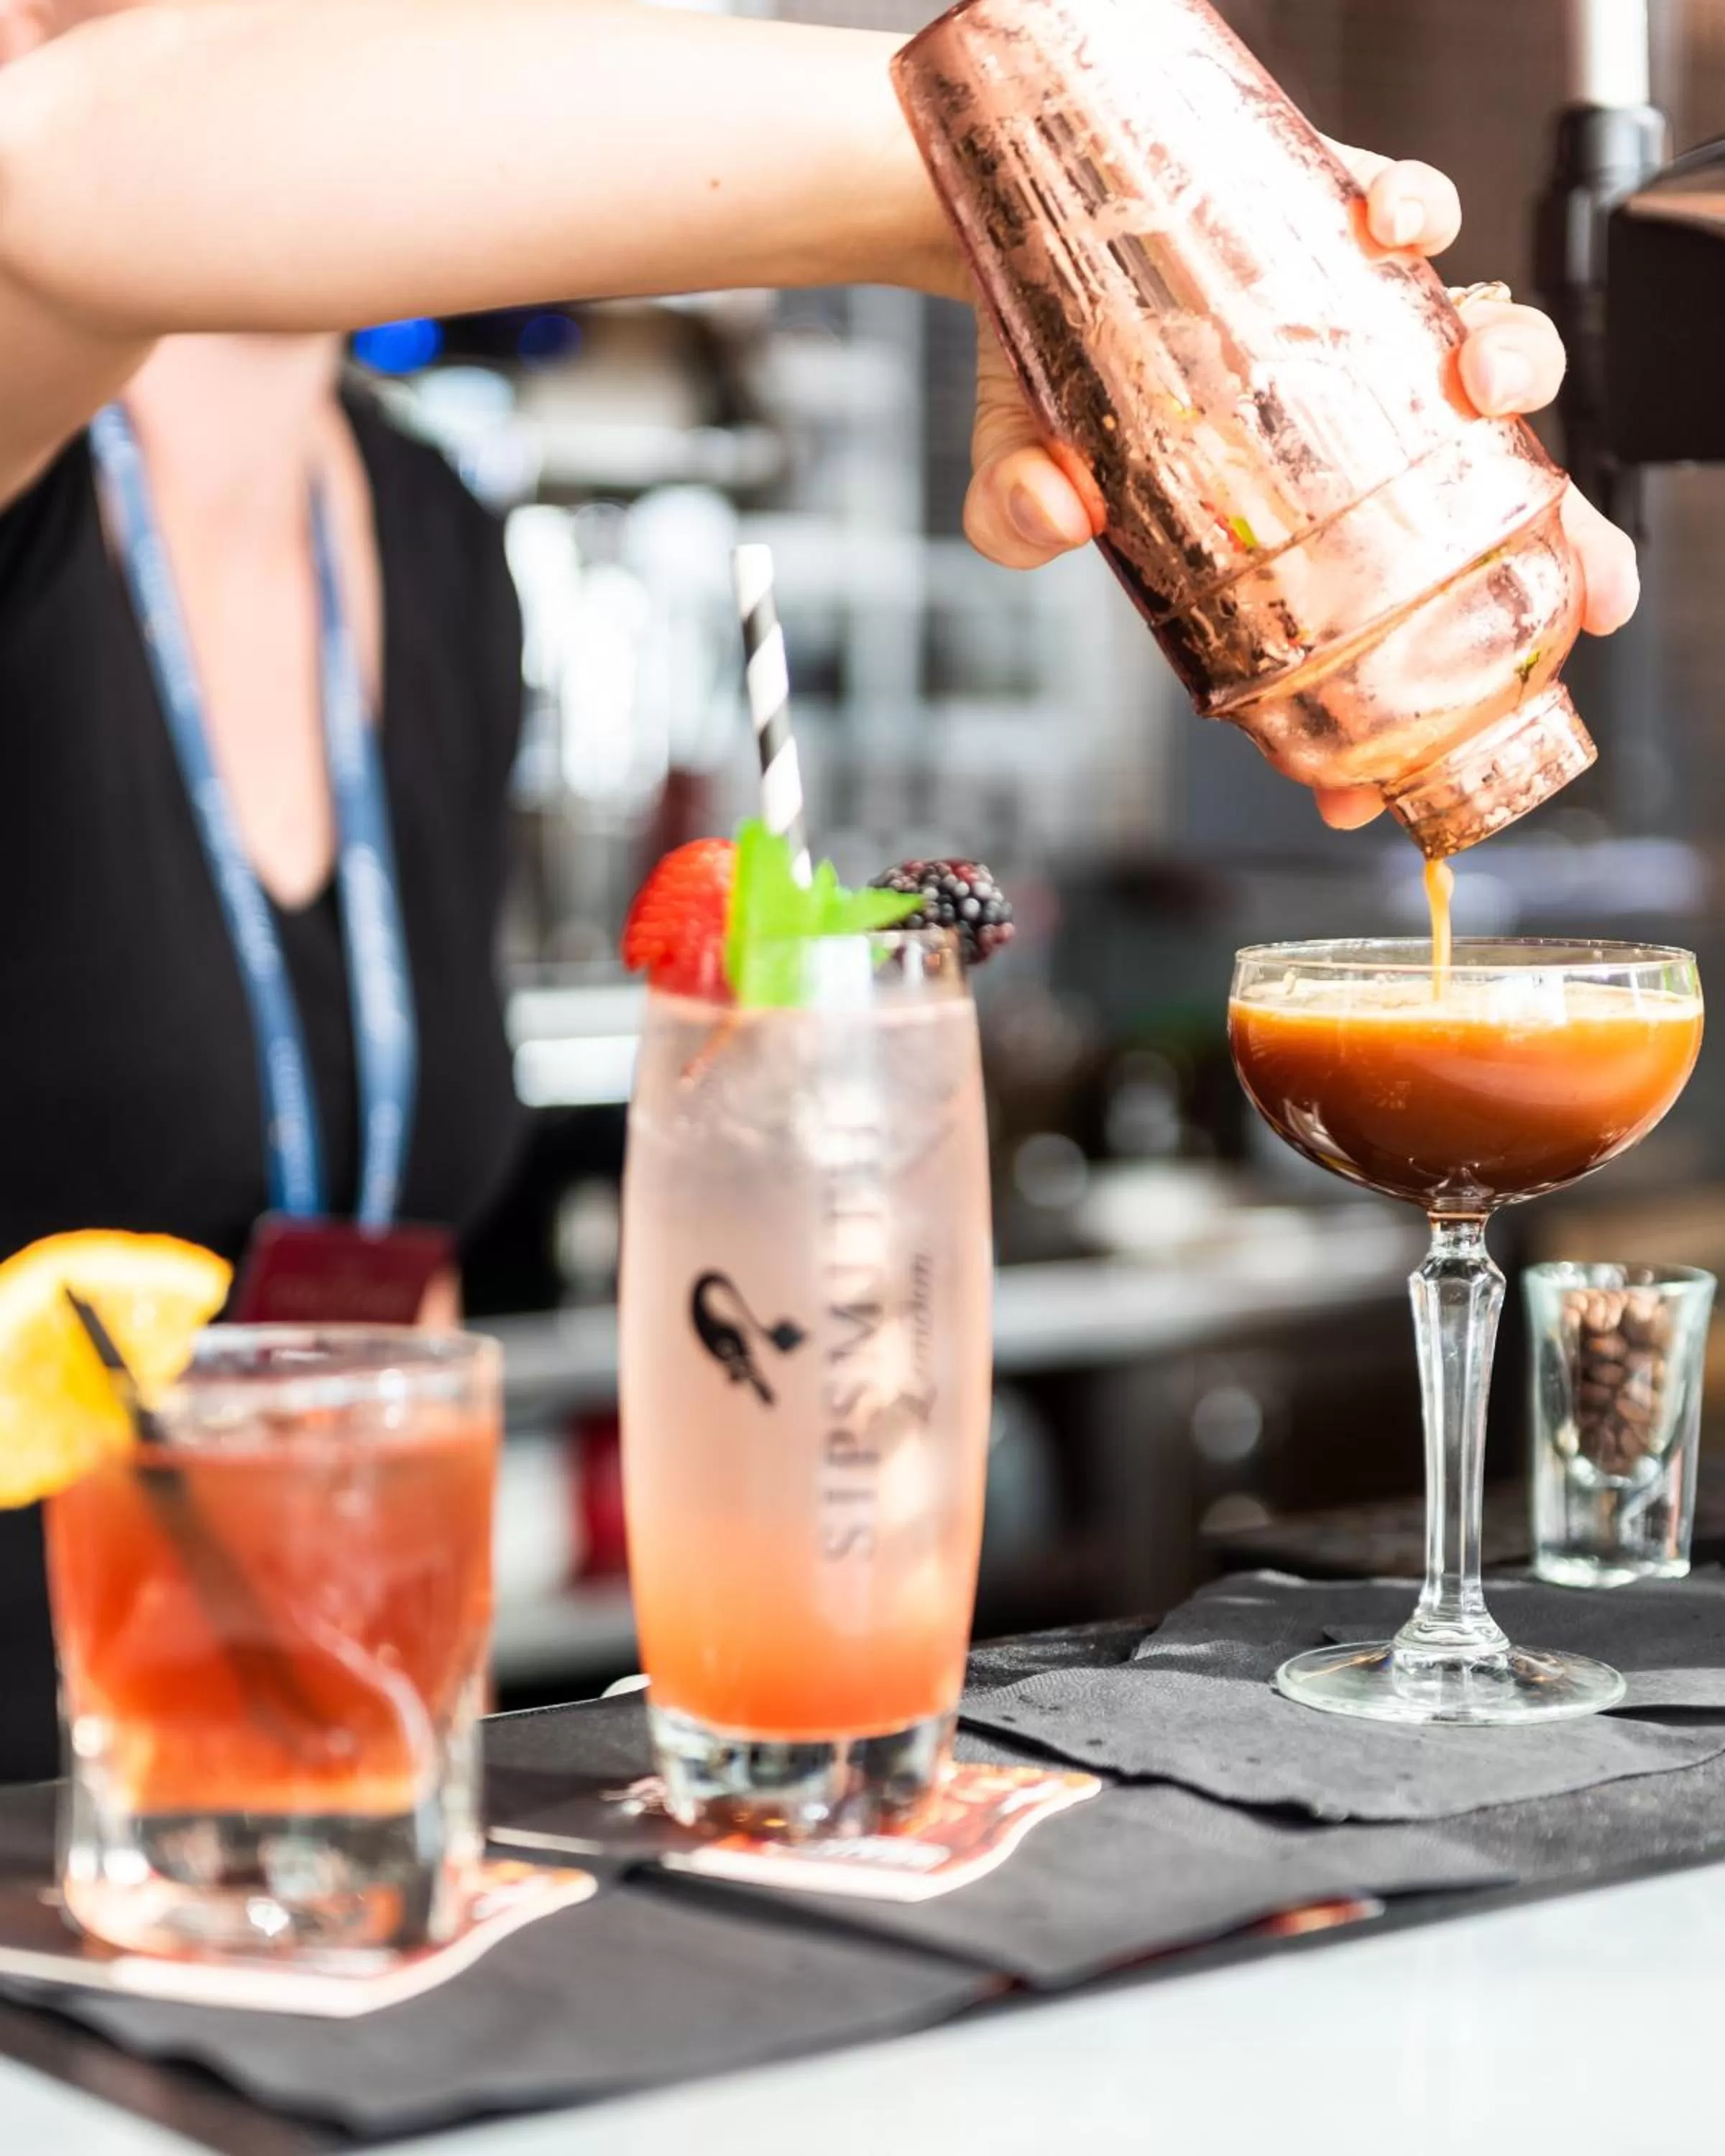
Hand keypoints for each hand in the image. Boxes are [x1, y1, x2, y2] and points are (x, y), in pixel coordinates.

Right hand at [961, 144, 1639, 831]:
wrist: (1025, 237)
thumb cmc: (1044, 381)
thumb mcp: (1014, 469)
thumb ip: (1017, 513)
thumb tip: (1054, 515)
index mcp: (1304, 510)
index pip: (1397, 603)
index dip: (1435, 672)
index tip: (1444, 735)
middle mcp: (1359, 426)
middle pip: (1495, 487)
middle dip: (1552, 534)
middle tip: (1571, 572)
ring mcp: (1365, 325)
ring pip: (1488, 349)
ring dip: (1511, 363)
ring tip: (1477, 377)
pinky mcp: (1344, 215)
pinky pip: (1412, 208)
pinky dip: (1416, 210)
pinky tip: (1391, 224)